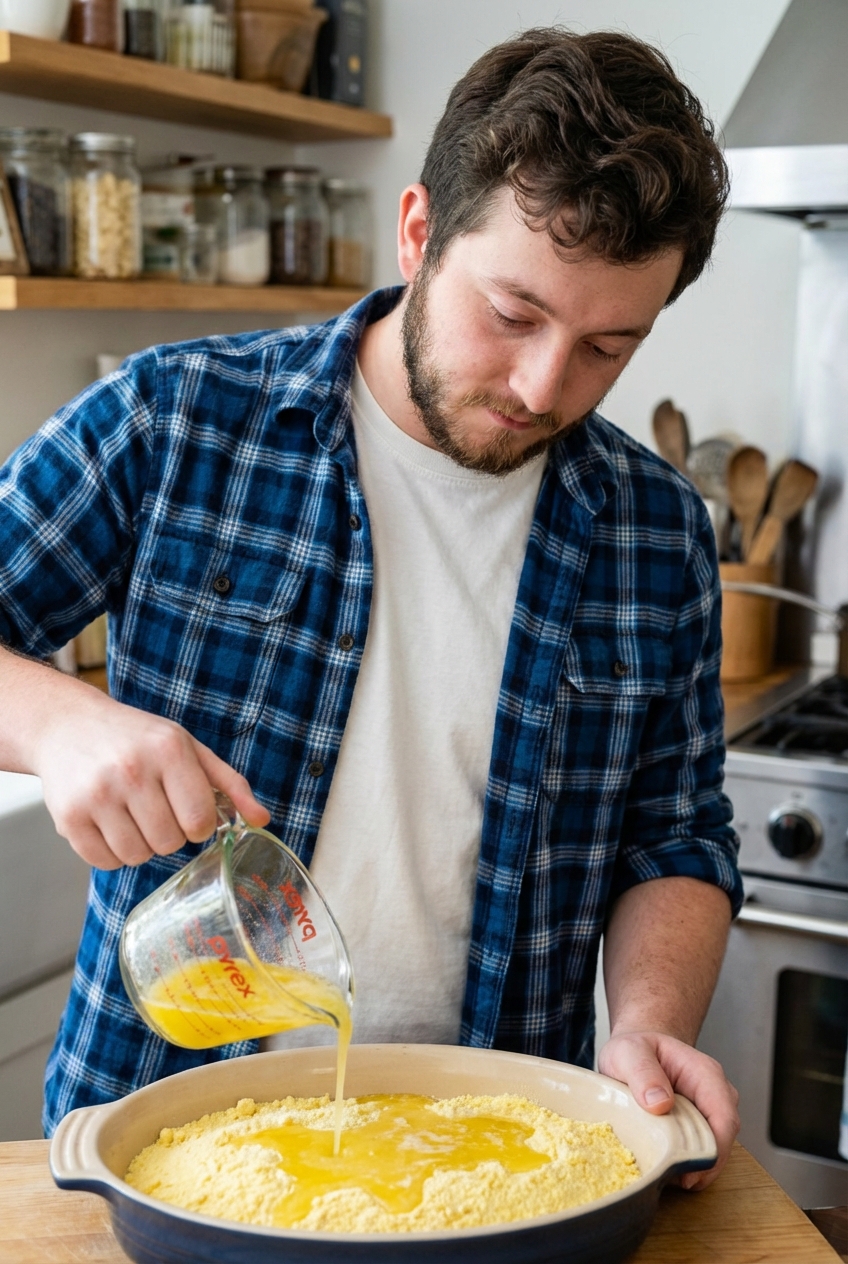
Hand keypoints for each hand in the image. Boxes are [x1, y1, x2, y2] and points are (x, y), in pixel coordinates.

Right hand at [32, 685, 268, 869]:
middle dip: (169, 834)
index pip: (200, 821)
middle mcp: (132, 770)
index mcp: (169, 750)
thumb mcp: (188, 748)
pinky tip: (108, 823)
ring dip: (140, 845)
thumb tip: (263, 820)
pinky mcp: (68, 816)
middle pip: (169, 842)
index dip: (199, 824)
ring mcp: (96, 794)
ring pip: (137, 856)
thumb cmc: (138, 740)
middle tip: (156, 809)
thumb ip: (230, 784)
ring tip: (131, 815)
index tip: (188, 810)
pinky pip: (104, 862)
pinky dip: (111, 853)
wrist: (68, 725)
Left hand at [598, 1029, 739, 1190]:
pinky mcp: (699, 1128)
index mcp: (704, 1073)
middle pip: (723, 1139)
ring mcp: (710, 1113)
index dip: (714, 1149)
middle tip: (673, 1180)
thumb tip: (660, 1103)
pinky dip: (686, 1163)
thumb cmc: (635, 1051)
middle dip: (703, 1165)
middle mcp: (715, 1094)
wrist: (636, 1053)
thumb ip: (642, 1072)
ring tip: (665, 1173)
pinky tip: (666, 1167)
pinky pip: (701, 1151)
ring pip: (714, 1149)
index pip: (724, 1116)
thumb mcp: (627, 1053)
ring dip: (694, 1167)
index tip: (691, 1171)